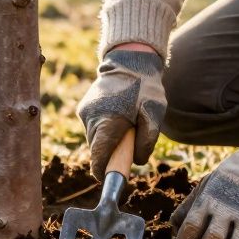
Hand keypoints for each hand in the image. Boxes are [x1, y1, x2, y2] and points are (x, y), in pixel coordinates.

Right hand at [76, 45, 166, 180]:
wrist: (129, 60)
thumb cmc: (145, 88)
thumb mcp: (155, 115)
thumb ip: (147, 141)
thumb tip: (136, 161)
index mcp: (108, 122)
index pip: (98, 157)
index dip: (104, 171)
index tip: (111, 177)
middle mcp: (91, 118)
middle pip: (97, 149)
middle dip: (111, 152)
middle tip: (129, 141)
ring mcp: (85, 112)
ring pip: (94, 139)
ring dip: (108, 139)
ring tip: (125, 123)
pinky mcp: (84, 108)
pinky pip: (93, 127)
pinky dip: (103, 128)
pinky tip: (117, 115)